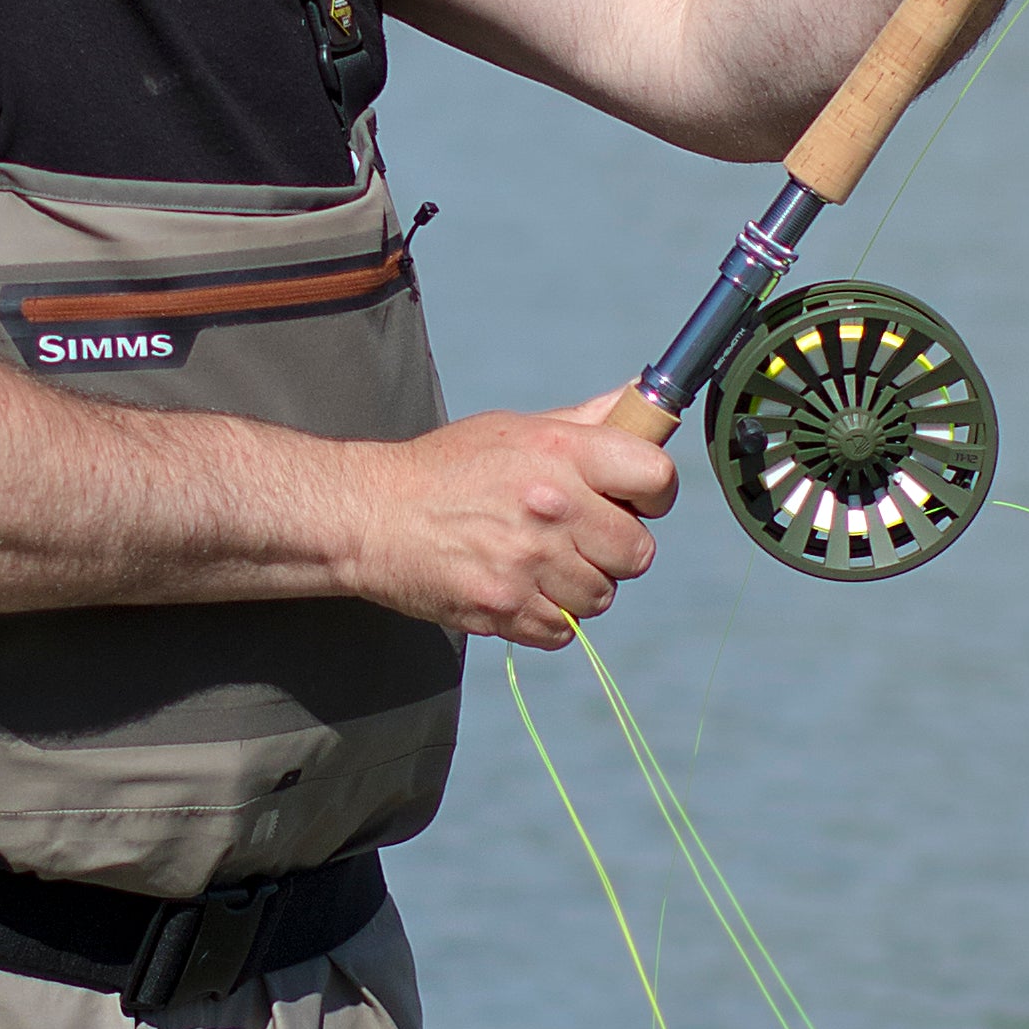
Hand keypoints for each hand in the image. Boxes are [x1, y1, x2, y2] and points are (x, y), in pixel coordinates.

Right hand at [345, 390, 677, 648]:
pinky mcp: (504, 609)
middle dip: (615, 549)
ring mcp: (528, 563)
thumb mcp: (516, 428)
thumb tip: (644, 397)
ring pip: (601, 596)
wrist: (370, 516)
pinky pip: (564, 631)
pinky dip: (548, 618)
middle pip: (638, 551)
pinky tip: (519, 588)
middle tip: (578, 537)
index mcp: (560, 452)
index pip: (658, 478)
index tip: (633, 500)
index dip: (654, 494)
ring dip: (578, 586)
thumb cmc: (447, 467)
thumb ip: (587, 420)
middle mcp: (551, 507)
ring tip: (538, 562)